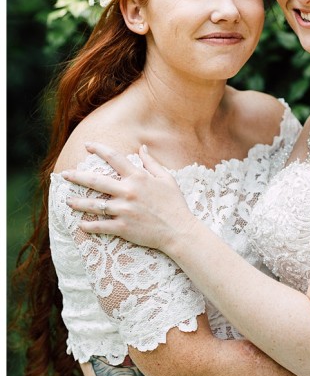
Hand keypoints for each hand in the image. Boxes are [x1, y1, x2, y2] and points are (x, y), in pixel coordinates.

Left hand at [62, 142, 196, 252]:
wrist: (179, 230)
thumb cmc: (175, 204)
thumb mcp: (167, 179)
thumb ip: (152, 163)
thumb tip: (142, 148)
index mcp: (138, 178)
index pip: (114, 158)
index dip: (99, 149)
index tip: (87, 146)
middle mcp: (128, 192)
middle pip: (95, 181)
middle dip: (77, 176)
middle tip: (65, 175)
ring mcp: (124, 210)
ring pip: (93, 205)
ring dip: (78, 203)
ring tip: (67, 201)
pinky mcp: (122, 227)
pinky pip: (100, 225)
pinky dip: (88, 226)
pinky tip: (80, 224)